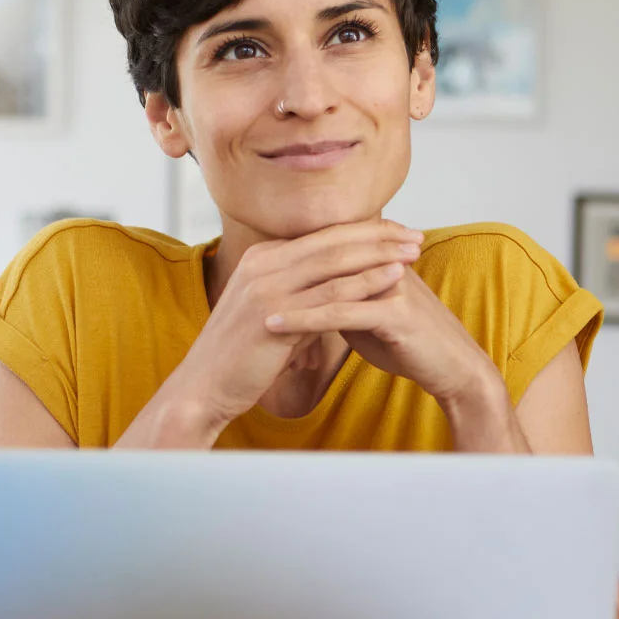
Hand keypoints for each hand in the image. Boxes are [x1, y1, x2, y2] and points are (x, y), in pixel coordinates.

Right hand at [167, 220, 424, 429]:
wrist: (203, 387)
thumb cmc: (239, 356)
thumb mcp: (268, 312)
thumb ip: (296, 292)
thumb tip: (330, 287)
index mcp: (260, 258)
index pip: (320, 236)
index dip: (362, 231)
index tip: (396, 232)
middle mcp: (262, 264)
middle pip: (331, 241)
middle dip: (378, 236)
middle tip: (414, 235)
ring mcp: (266, 287)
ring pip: (335, 262)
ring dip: (380, 254)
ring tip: (414, 252)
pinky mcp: (274, 315)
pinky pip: (330, 294)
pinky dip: (366, 283)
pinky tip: (394, 279)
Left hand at [264, 260, 503, 411]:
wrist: (452, 368)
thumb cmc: (410, 344)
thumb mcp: (367, 317)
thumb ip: (340, 299)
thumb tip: (309, 296)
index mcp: (377, 260)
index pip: (324, 249)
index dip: (287, 259)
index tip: (246, 271)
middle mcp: (383, 263)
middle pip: (321, 258)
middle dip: (278, 271)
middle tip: (235, 282)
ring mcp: (390, 284)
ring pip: (326, 283)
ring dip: (283, 293)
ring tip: (244, 303)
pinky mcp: (395, 312)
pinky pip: (339, 312)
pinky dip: (302, 319)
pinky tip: (274, 326)